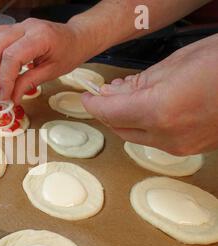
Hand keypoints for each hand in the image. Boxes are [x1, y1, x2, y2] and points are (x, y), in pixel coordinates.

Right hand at [0, 18, 92, 102]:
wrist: (76, 37)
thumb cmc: (69, 53)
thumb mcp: (52, 72)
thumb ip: (29, 82)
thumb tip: (12, 97)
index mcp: (40, 37)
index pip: (12, 57)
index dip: (4, 79)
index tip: (5, 95)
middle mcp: (26, 27)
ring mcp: (19, 25)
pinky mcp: (14, 28)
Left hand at [82, 34, 217, 155]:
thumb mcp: (175, 64)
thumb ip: (137, 83)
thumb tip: (112, 92)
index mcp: (159, 111)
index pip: (108, 113)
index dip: (92, 104)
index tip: (87, 96)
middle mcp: (168, 136)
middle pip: (119, 129)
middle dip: (107, 112)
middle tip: (105, 94)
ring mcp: (182, 146)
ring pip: (136, 136)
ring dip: (125, 120)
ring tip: (127, 97)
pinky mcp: (191, 149)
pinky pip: (156, 140)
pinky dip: (146, 126)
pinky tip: (149, 108)